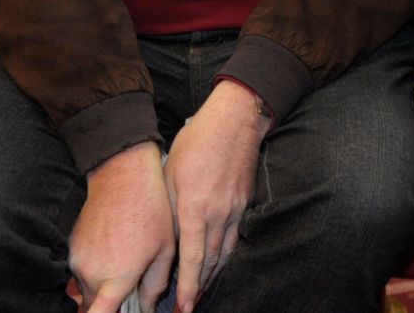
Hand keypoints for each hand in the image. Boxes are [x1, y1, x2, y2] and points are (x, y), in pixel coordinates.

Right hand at [68, 142, 174, 312]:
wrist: (122, 177)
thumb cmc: (151, 211)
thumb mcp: (165, 249)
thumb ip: (156, 285)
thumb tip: (148, 307)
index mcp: (117, 277)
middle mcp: (92, 273)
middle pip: (97, 304)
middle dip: (113, 300)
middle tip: (133, 279)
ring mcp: (78, 261)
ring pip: (89, 289)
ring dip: (104, 283)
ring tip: (127, 255)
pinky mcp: (72, 249)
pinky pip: (83, 270)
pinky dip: (96, 268)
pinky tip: (115, 246)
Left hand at [164, 80, 271, 312]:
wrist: (235, 119)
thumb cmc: (197, 142)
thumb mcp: (171, 175)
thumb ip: (171, 210)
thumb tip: (168, 239)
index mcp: (196, 207)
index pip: (192, 258)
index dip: (187, 287)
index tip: (183, 307)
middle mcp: (219, 213)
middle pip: (210, 261)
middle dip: (199, 287)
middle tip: (189, 306)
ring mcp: (236, 208)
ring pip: (225, 252)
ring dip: (212, 275)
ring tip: (201, 291)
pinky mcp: (245, 201)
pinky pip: (234, 236)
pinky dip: (224, 255)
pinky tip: (217, 262)